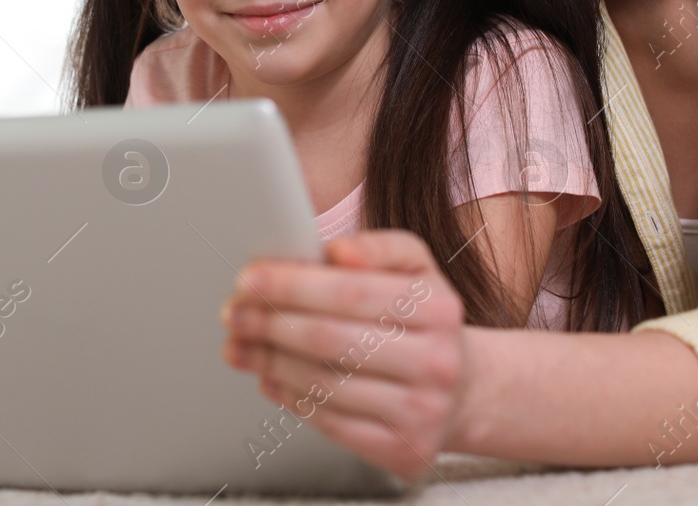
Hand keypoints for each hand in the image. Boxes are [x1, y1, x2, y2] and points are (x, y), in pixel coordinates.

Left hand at [221, 229, 468, 478]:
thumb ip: (379, 247)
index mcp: (438, 307)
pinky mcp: (403, 449)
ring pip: (324, 384)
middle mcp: (436, 361)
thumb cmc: (423, 321)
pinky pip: (331, 423)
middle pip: (330, 339)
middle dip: (269, 323)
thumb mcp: (417, 268)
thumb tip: (338, 251)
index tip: (249, 278)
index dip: (292, 285)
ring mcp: (421, 410)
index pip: (350, 291)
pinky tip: (269, 377)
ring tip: (239, 344)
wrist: (463, 388)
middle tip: (233, 313)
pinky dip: (290, 398)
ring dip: (269, 362)